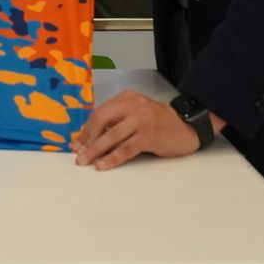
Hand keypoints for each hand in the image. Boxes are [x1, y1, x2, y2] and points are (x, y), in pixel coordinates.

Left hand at [73, 90, 197, 169]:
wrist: (187, 127)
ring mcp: (142, 119)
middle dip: (87, 139)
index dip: (86, 130)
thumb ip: (116, 122)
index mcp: (127, 98)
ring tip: (85, 161)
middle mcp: (133, 105)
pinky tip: (103, 165)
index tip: (77, 143)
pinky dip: (112, 158)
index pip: (99, 113)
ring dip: (95, 150)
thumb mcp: (136, 115)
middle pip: (101, 120)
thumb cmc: (159, 123)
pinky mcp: (149, 136)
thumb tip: (89, 138)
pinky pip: (125, 149)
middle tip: (79, 153)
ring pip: (111, 136)